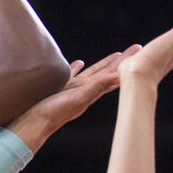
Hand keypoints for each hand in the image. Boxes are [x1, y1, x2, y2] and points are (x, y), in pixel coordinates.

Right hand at [8, 48, 137, 151]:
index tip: (139, 50)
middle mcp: (85, 90)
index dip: (125, 62)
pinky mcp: (60, 89)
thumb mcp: (79, 97)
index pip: (113, 73)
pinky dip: (77, 68)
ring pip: (92, 72)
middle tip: (136, 48)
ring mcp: (73, 89)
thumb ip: (97, 86)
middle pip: (107, 71)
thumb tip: (118, 76)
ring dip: (103, 64)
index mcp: (91, 91)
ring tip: (114, 55)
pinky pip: (72, 74)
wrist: (34, 123)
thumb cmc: (55, 112)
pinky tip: (78, 63)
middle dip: (121, 60)